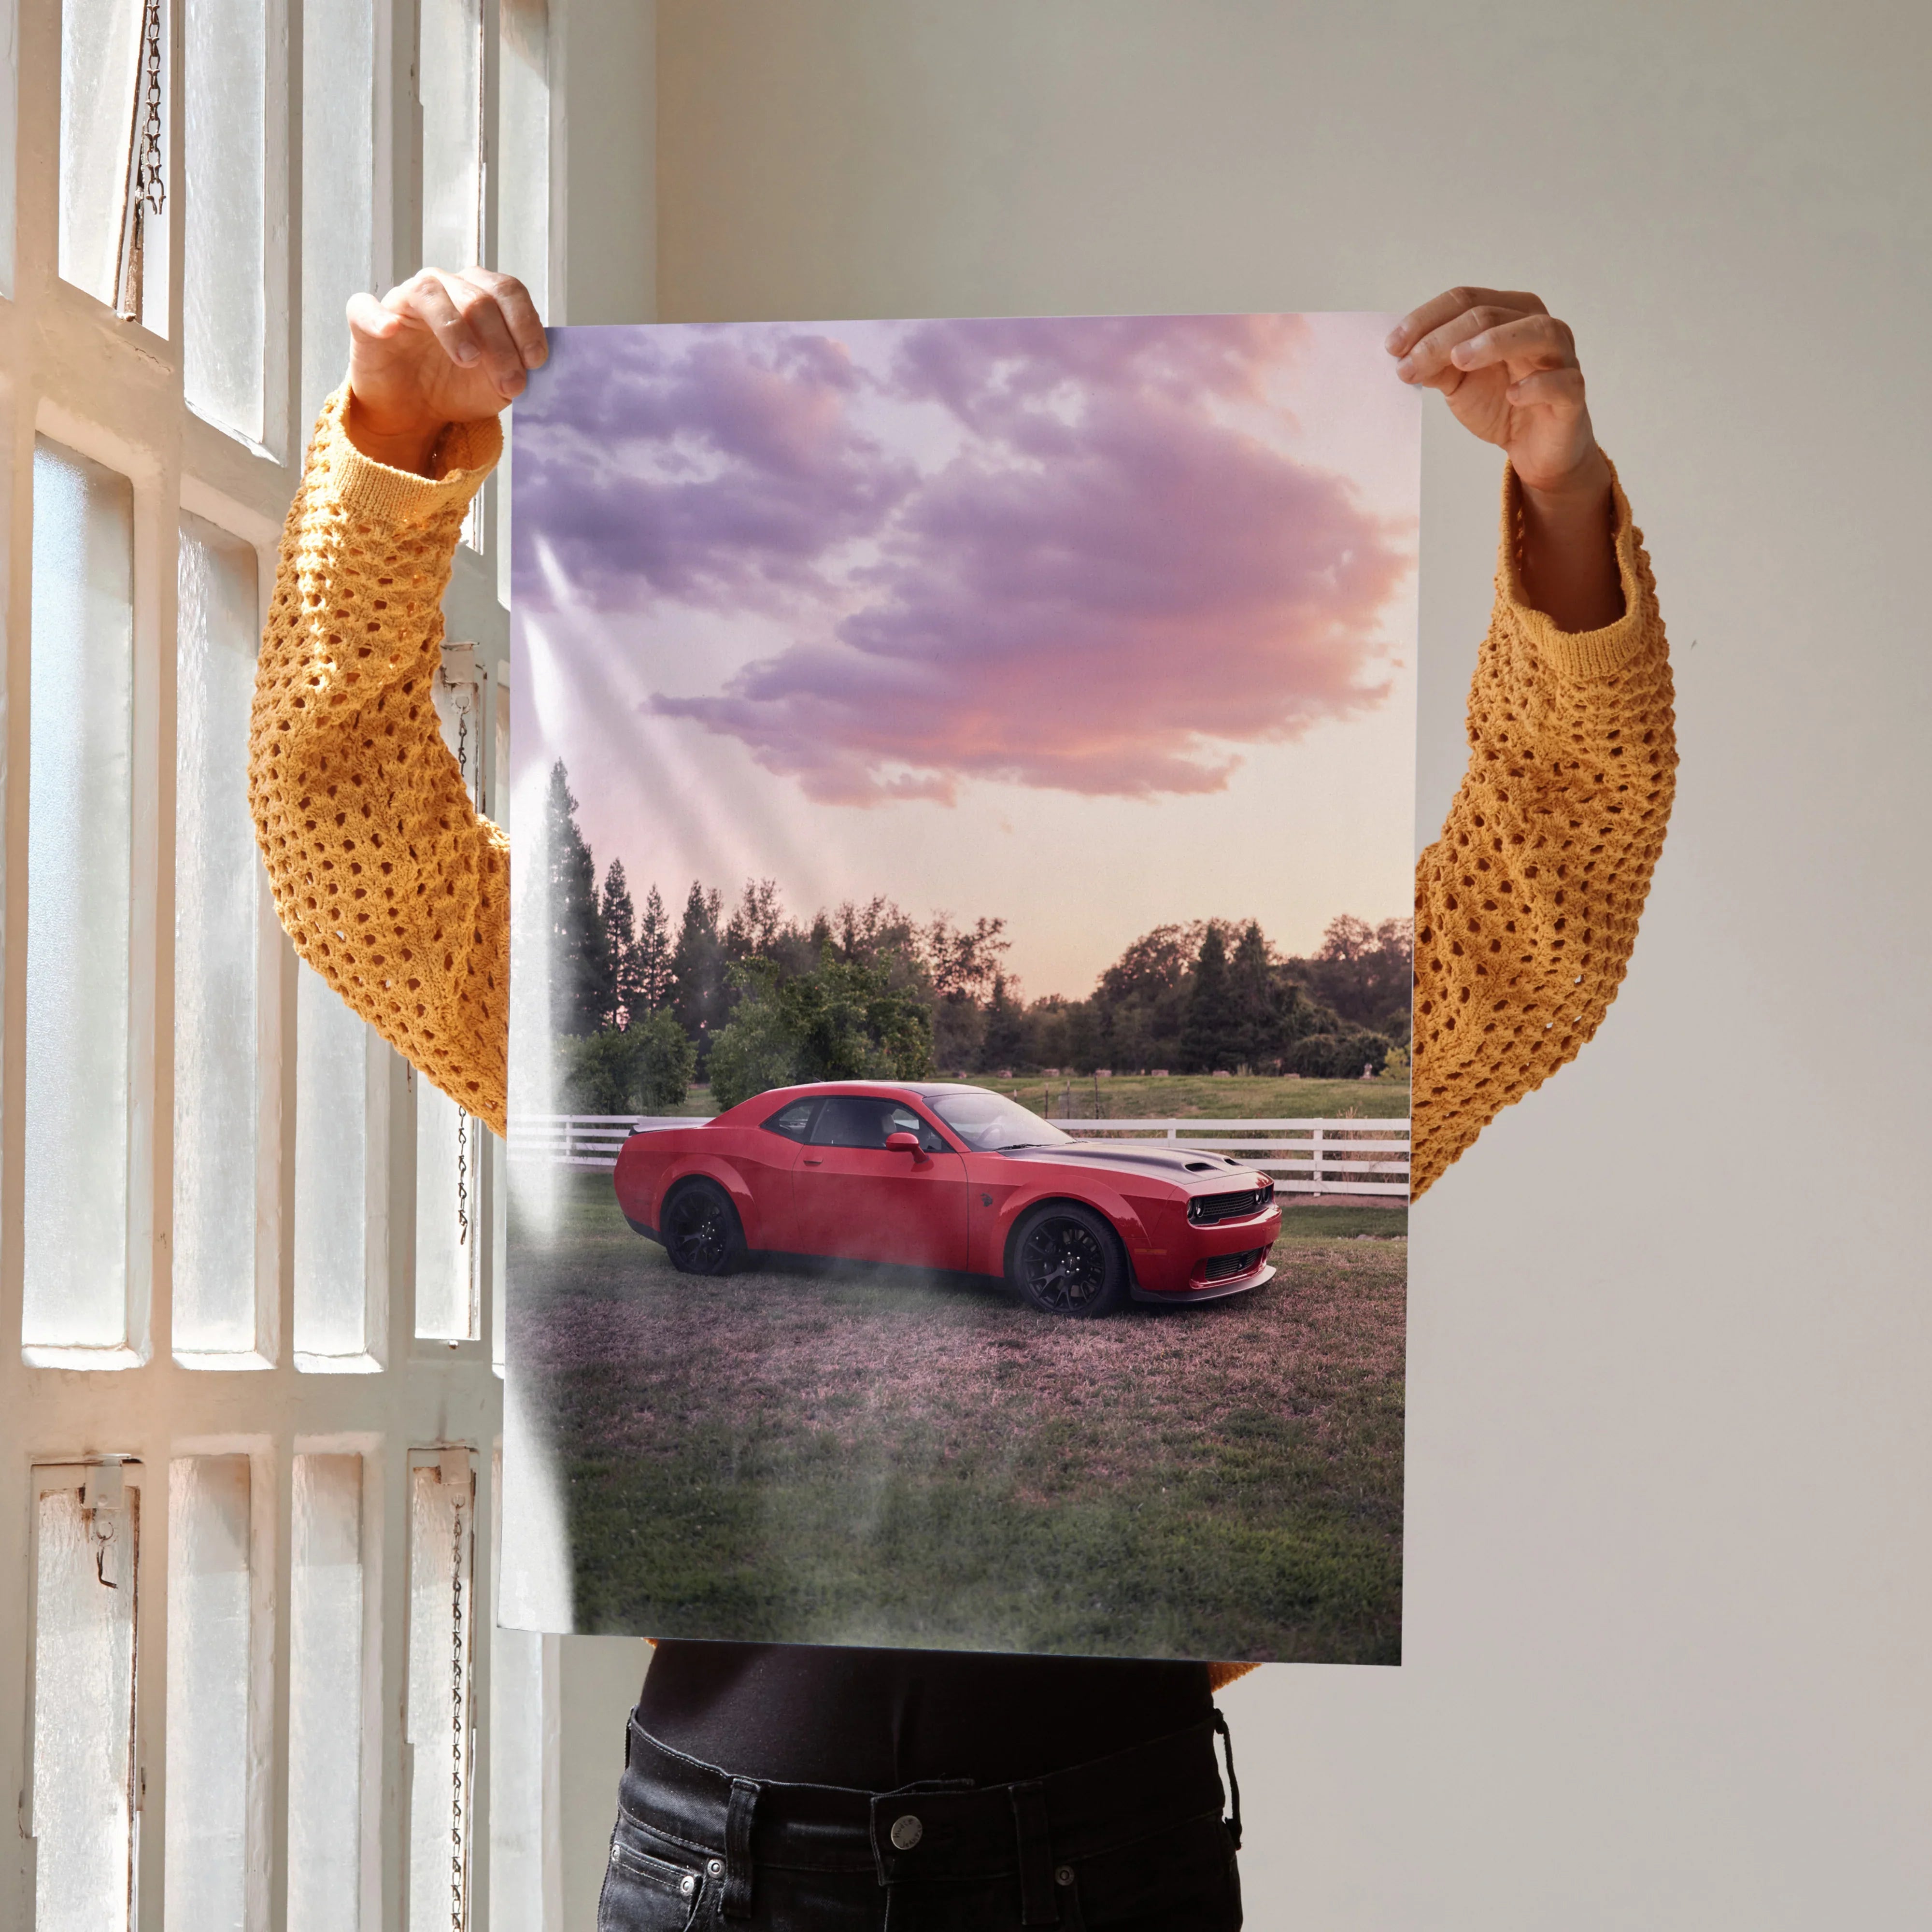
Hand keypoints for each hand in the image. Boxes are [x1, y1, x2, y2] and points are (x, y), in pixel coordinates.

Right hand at [344, 267, 546, 474]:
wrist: (415, 412)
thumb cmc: (457, 387)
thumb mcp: (497, 383)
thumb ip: (517, 367)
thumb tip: (533, 363)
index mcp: (478, 295)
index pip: (507, 291)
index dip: (525, 323)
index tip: (536, 361)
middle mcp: (443, 288)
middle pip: (477, 298)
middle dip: (500, 342)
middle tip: (511, 383)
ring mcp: (404, 300)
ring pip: (430, 293)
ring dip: (454, 327)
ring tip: (469, 361)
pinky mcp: (366, 320)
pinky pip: (365, 307)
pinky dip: (378, 316)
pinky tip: (391, 331)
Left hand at [1388, 287, 1621, 629]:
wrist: (1534, 448)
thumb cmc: (1500, 403)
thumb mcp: (1458, 382)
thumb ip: (1436, 364)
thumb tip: (1403, 354)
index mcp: (1508, 313)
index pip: (1465, 300)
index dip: (1425, 319)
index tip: (1391, 347)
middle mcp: (1538, 326)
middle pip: (1490, 314)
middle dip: (1443, 338)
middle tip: (1409, 364)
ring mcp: (1561, 357)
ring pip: (1535, 332)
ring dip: (1494, 342)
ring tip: (1459, 360)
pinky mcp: (1572, 393)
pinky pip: (1561, 381)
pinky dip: (1537, 385)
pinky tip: (1513, 394)